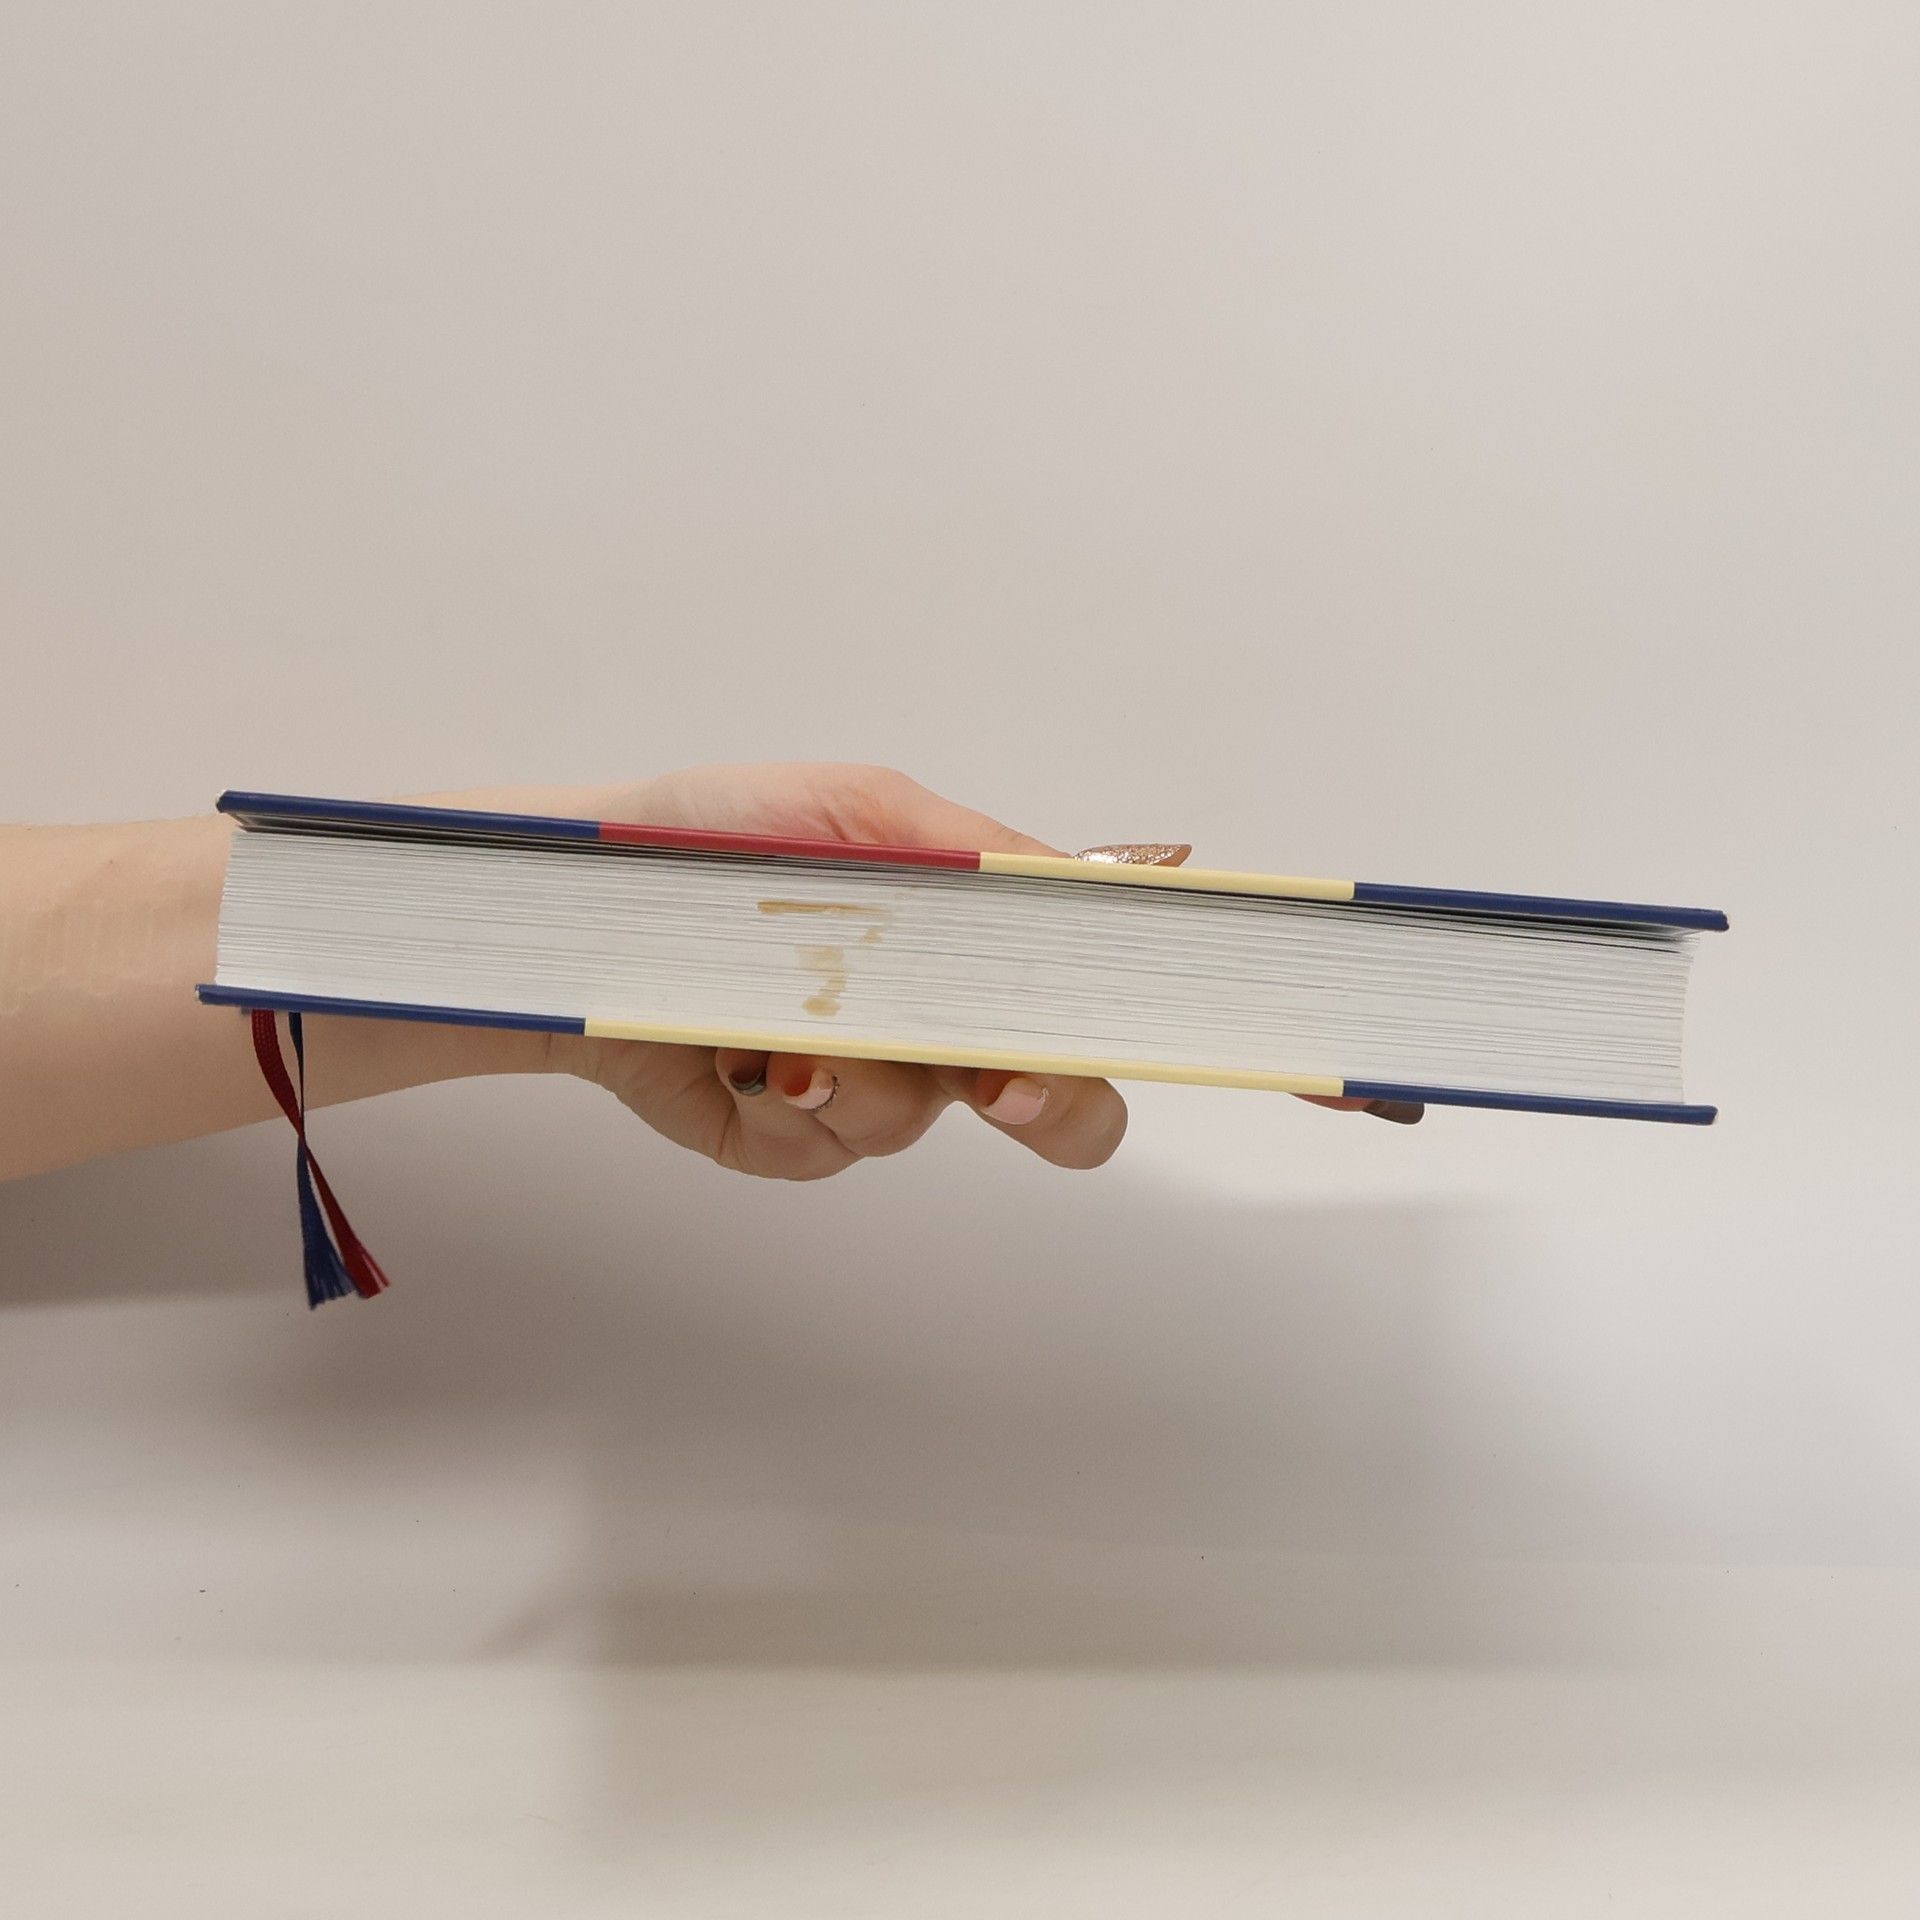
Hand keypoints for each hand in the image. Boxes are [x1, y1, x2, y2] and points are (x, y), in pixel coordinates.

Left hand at [557, 764, 1417, 1181]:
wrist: (572, 922)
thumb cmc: (708, 841)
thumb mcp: (859, 808)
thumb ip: (983, 855)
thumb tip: (1110, 884)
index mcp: (972, 942)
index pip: (1112, 989)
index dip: (1200, 1025)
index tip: (1301, 1063)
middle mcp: (938, 1022)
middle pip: (1066, 1099)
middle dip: (1054, 1098)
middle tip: (1005, 1080)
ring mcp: (868, 1089)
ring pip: (930, 1124)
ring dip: (865, 1077)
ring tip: (779, 1027)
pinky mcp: (791, 1146)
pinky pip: (832, 1158)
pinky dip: (787, 1109)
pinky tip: (733, 1059)